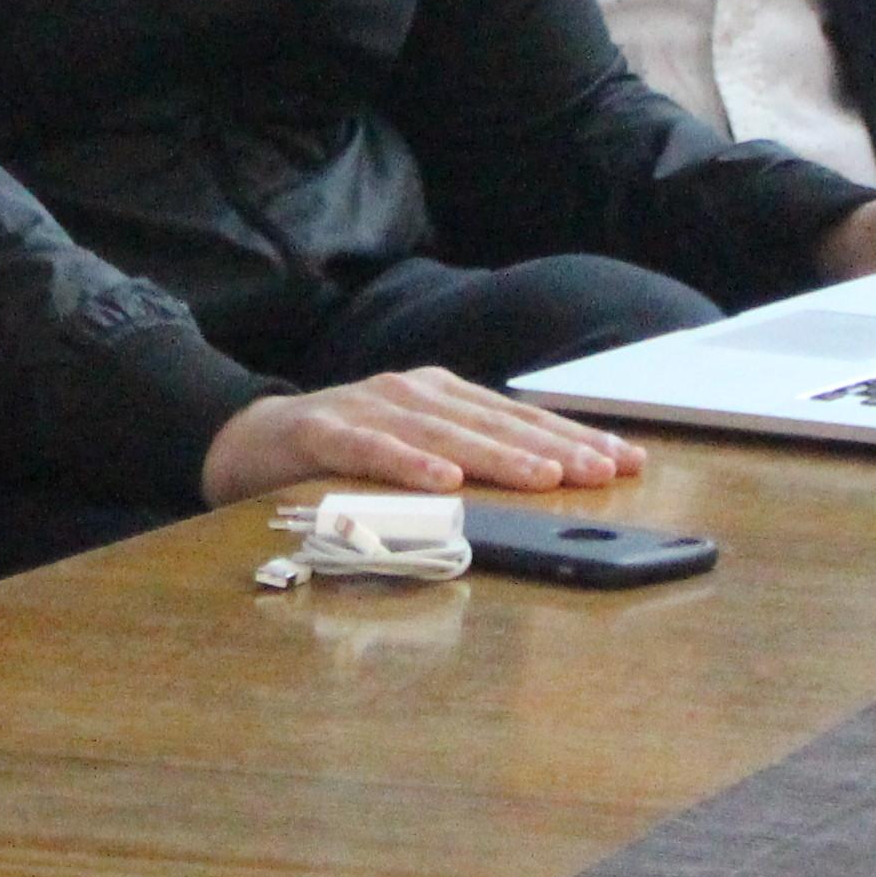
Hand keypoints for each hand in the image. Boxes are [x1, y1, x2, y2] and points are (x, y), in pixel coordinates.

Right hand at [200, 369, 642, 508]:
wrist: (248, 440)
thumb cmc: (343, 452)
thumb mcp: (414, 451)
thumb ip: (467, 458)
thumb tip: (548, 485)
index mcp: (440, 395)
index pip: (520, 418)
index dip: (574, 437)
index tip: (626, 461)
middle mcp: (412, 392)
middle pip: (494, 421)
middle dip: (554, 446)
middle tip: (603, 472)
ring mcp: (369, 407)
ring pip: (444, 433)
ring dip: (498, 456)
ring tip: (543, 478)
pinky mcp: (324, 431)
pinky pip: (371, 448)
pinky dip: (409, 462)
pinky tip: (443, 479)